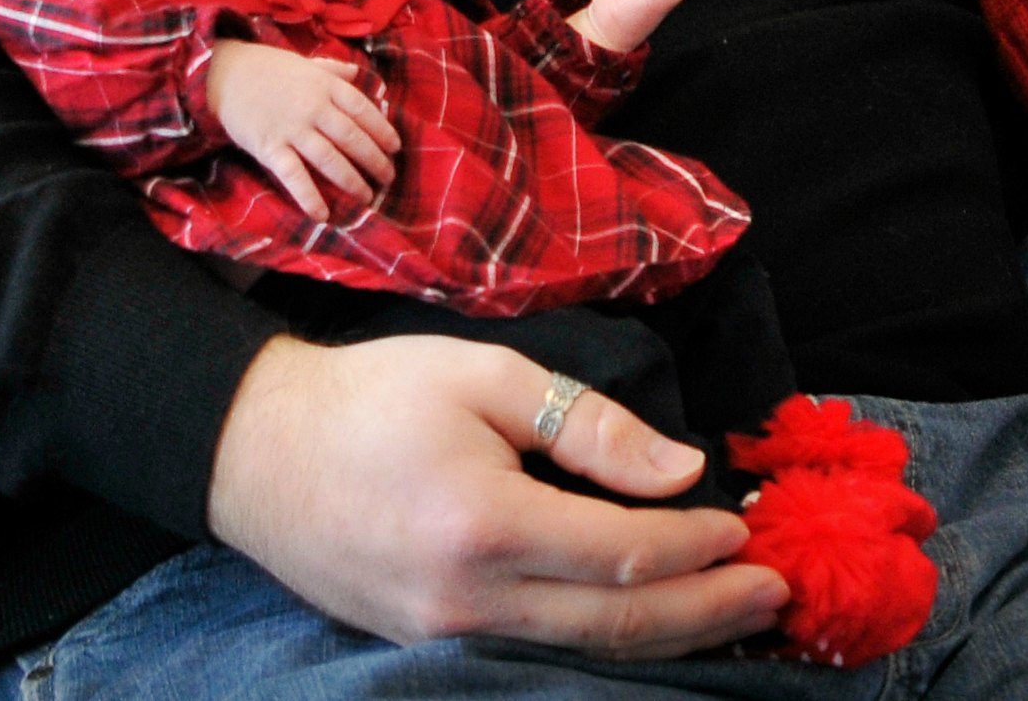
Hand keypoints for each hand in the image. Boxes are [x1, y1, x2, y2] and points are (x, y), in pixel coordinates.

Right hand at [207, 39, 398, 219]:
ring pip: (330, 159)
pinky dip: (309, 196)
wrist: (224, 73)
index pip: (363, 110)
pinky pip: (294, 176)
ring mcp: (292, 129)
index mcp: (326, 85)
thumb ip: (333, 70)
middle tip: (388, 178)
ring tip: (367, 198)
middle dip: (375, 161)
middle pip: (353, 138)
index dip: (382, 130)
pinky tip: (323, 214)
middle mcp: (314, 107)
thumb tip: (357, 72)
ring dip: (351, 181)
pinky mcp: (269, 147)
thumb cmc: (268, 69)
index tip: (395, 147)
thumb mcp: (305, 63)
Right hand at [209, 333, 786, 652]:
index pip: (623, 554)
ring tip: (733, 615)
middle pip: (615, 624)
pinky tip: (647, 621)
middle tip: (776, 593)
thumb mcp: (486, 376)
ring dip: (667, 637)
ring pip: (579, 651)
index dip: (696, 547)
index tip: (745, 529)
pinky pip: (535, 651)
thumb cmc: (371, 396)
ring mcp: (441, 634)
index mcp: (483, 524)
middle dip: (706, 611)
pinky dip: (604, 640)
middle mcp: (465, 600)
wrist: (251, 450)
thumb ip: (587, 425)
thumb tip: (679, 469)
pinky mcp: (426, 643)